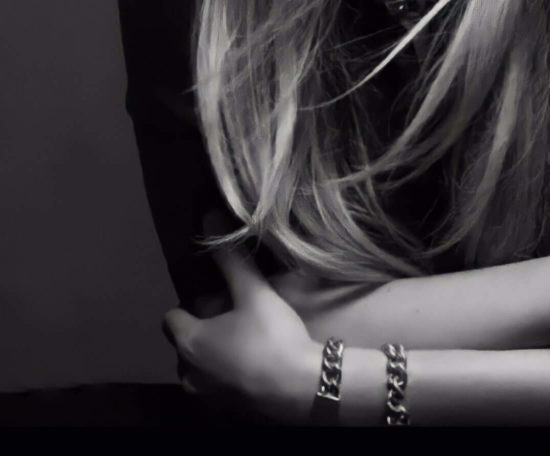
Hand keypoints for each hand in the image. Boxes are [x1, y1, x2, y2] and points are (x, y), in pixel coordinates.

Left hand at [162, 245, 321, 423]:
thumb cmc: (270, 337)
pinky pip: (220, 385)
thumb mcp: (254, 292)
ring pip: (202, 367)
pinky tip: (256, 361)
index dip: (188, 305)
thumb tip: (208, 216)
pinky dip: (230, 373)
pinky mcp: (228, 411)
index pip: (171, 318)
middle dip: (203, 329)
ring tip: (246, 337)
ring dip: (216, 353)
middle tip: (234, 313)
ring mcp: (207, 397)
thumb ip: (231, 258)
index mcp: (189, 342)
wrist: (300, 390)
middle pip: (186, 344)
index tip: (213, 294)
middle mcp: (189, 373)